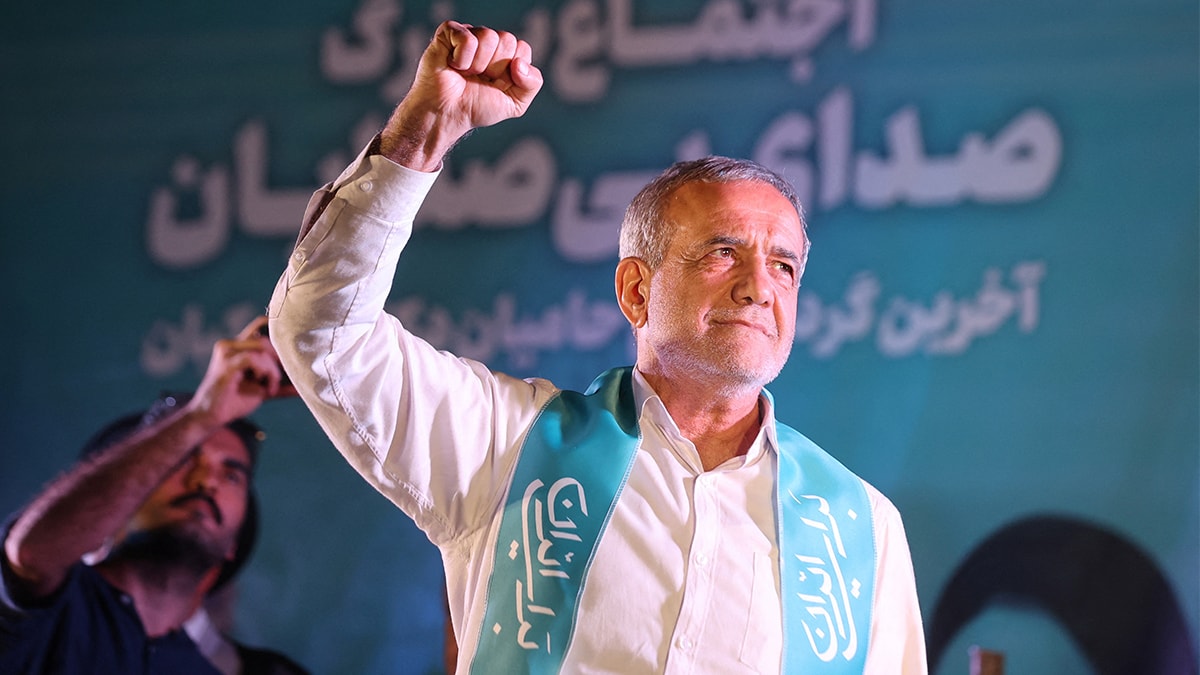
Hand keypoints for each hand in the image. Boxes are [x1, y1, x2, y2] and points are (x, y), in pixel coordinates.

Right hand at [188, 316, 295, 426]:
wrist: (211, 418)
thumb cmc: (236, 402)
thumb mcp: (264, 389)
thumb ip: (282, 383)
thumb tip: (307, 384)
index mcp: (237, 346)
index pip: (260, 325)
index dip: (277, 327)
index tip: (295, 340)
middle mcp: (230, 344)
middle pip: (266, 338)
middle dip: (280, 358)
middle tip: (280, 379)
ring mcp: (226, 352)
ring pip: (262, 348)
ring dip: (273, 370)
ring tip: (271, 387)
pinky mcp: (226, 363)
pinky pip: (254, 358)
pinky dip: (266, 372)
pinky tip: (265, 388)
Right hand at [381, 21, 543, 170]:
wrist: (446, 115)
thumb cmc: (476, 108)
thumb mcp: (515, 104)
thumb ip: (532, 84)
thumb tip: (520, 63)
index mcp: (506, 54)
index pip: (523, 49)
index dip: (512, 72)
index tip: (497, 84)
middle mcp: (488, 42)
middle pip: (508, 40)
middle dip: (496, 67)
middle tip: (479, 79)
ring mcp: (469, 34)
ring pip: (489, 36)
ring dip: (478, 65)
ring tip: (465, 73)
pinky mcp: (449, 32)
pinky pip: (467, 38)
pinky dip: (462, 59)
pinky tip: (453, 66)